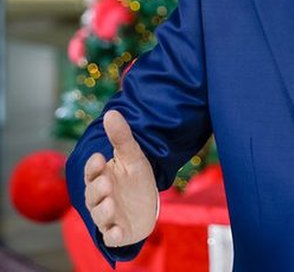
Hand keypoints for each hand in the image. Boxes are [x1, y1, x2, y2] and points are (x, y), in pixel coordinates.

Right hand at [84, 110, 157, 247]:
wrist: (146, 205)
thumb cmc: (135, 179)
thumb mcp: (133, 157)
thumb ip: (122, 138)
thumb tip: (111, 112)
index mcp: (100, 177)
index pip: (92, 171)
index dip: (93, 166)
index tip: (100, 157)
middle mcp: (99, 197)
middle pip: (92, 194)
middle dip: (98, 188)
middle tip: (106, 181)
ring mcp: (107, 216)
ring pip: (99, 215)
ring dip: (103, 210)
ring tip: (111, 203)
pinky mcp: (117, 231)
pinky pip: (111, 236)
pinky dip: (113, 235)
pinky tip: (118, 231)